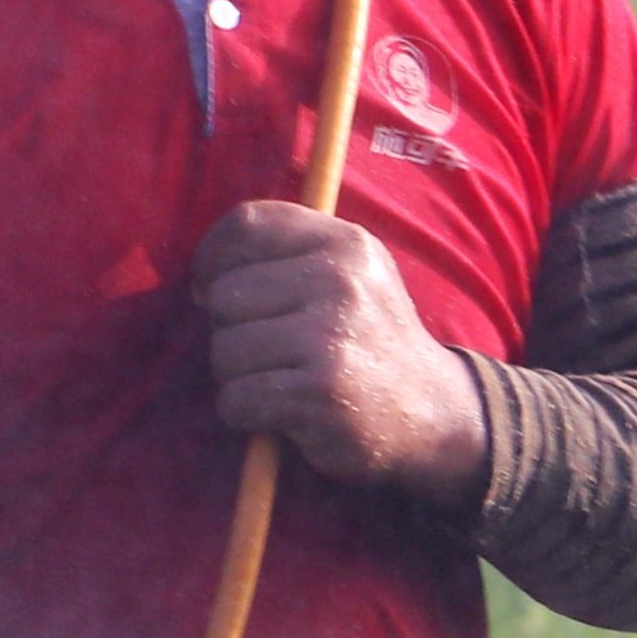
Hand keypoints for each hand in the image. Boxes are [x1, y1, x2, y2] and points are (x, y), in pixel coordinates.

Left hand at [195, 202, 487, 506]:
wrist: (432, 413)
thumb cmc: (368, 341)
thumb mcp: (350, 276)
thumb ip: (289, 255)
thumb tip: (205, 276)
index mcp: (345, 242)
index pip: (247, 223)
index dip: (212, 257)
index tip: (211, 288)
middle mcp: (341, 281)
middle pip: (225, 295)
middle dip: (230, 331)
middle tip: (269, 352)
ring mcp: (331, 337)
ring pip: (225, 351)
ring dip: (237, 377)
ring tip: (280, 381)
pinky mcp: (320, 393)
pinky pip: (237, 399)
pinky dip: (244, 414)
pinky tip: (281, 413)